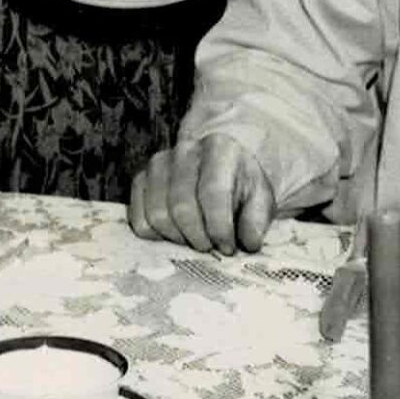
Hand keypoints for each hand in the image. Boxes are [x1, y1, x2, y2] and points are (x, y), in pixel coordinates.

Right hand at [127, 135, 276, 252]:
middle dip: (197, 237)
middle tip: (211, 248)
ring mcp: (158, 164)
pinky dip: (156, 236)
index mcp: (219, 150)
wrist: (220, 168)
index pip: (212, 192)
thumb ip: (257, 220)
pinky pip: (138, 218)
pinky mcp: (141, 179)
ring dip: (177, 238)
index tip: (228, 247)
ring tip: (195, 241)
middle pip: (181, 207)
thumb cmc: (241, 186)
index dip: (219, 227)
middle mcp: (185, 151)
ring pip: (157, 214)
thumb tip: (248, 243)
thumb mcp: (260, 200)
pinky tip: (176, 234)